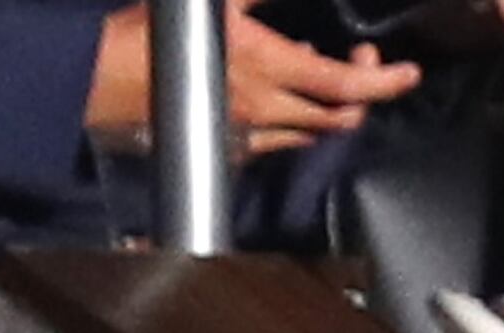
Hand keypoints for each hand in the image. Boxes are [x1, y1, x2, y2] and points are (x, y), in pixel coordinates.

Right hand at [87, 3, 423, 155]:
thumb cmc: (150, 35)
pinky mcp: (224, 147)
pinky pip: (275, 144)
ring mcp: (244, 135)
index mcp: (267, 67)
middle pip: (336, 118)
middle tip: (360, 62)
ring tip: (325, 79)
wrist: (96, 80)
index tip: (407, 74)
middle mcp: (264, 109)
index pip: (344, 86)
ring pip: (309, 134)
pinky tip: (284, 104)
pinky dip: (293, 126)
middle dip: (361, 92)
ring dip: (329, 111)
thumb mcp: (214, 2)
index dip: (383, 83)